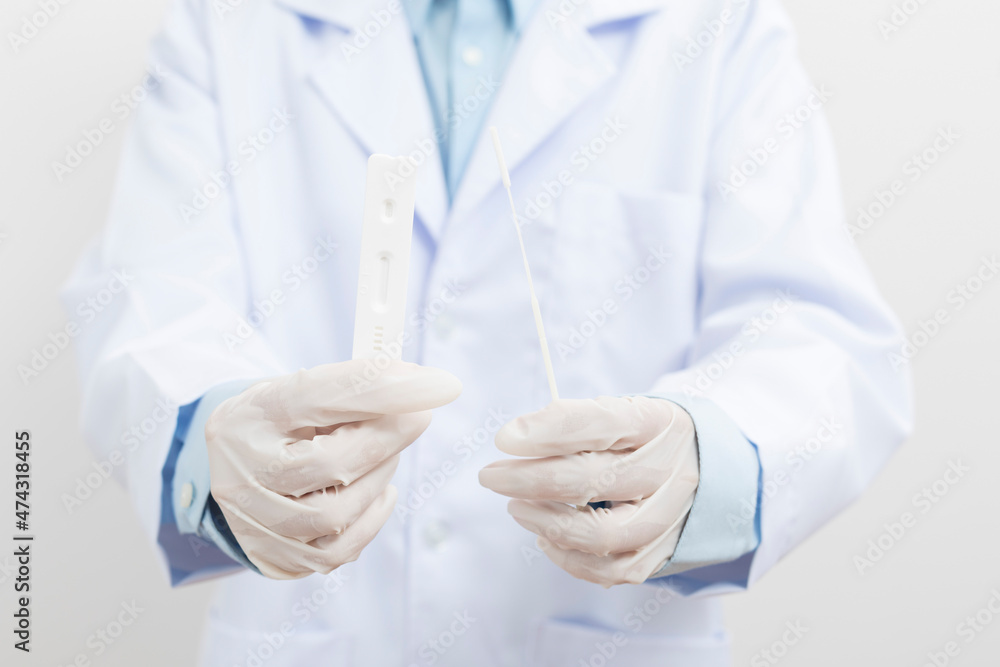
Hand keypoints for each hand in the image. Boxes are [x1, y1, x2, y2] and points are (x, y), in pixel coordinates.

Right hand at [205, 360, 461, 578]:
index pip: (320, 396)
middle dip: (387, 439)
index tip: (438, 385)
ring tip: (386, 456)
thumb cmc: (280, 423)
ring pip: (335, 514)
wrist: (230, 468)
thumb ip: (354, 386)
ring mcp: (255, 521)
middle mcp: (243, 471)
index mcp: (253, 415)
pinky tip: (380, 492)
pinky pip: (337, 550)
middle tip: (414, 418)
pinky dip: (371, 519)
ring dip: (378, 479)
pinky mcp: (275, 556)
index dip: (383, 390)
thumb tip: (422, 385)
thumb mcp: (302, 389)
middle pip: (330, 463)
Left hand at [479, 396, 698, 585]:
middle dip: (530, 480)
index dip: (548, 431)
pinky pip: (611, 569)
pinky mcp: (664, 552)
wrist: (708, 468)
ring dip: (547, 523)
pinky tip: (543, 537)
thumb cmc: (643, 437)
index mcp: (657, 422)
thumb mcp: (622, 411)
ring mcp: (671, 516)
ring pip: (603, 535)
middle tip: (491, 476)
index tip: (505, 438)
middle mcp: (670, 469)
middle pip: (595, 481)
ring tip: (516, 508)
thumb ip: (575, 422)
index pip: (602, 423)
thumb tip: (516, 439)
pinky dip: (568, 558)